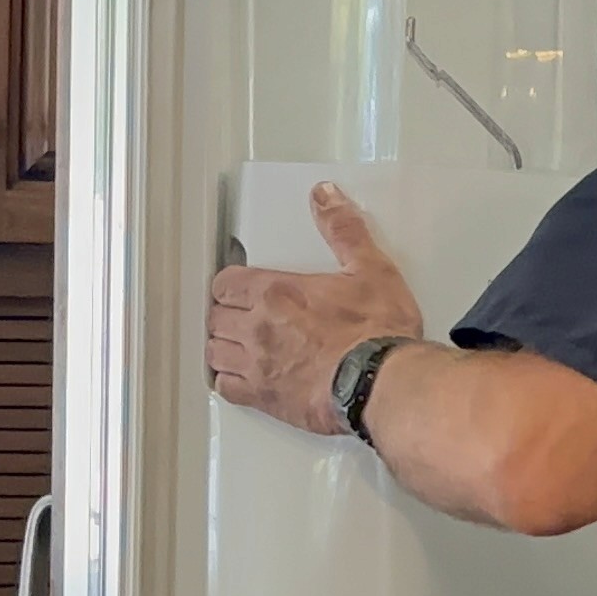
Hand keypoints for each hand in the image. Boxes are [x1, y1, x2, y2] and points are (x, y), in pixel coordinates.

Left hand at [207, 183, 423, 433]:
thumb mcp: (371, 269)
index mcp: (276, 292)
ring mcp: (258, 364)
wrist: (382, 383)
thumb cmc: (377, 334)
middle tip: (242, 315)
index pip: (226, 283)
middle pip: (216, 317)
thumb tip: (326, 198)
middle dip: (227, 314)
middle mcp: (258, 327)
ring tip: (238, 344)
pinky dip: (229, 381)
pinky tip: (242, 378)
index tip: (241, 287)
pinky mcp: (264, 397)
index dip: (231, 284)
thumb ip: (344, 230)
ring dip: (224, 346)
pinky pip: (226, 387)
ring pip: (215, 351)